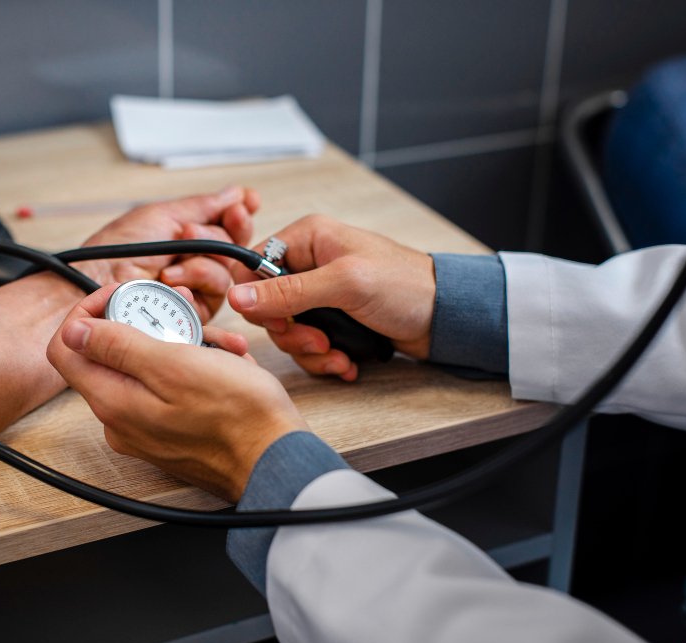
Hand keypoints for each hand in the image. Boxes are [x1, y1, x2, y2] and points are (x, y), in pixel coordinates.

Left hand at [46, 285, 307, 501]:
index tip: (122, 295)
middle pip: (110, 355)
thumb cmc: (236, 414)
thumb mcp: (174, 364)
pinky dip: (195, 368)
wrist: (277, 459)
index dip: (87, 312)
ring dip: (180, 343)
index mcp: (112, 401)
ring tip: (218, 340)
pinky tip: (225, 362)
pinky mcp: (171, 434)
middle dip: (148, 323)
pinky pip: (169, 389)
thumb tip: (73, 331)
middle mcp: (120, 420)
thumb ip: (117, 346)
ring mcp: (145, 430)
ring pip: (147, 368)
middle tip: (183, 311)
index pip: (66, 348)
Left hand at [74, 186, 259, 321]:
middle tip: (188, 233)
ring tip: (168, 269)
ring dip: (198, 265)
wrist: (92, 287)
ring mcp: (194, 292)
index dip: (238, 217)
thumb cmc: (113, 254)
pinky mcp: (191, 317)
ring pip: (224, 274)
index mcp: (186, 238)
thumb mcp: (160, 217)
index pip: (227, 227)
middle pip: (231, 249)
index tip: (242, 206)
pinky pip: (212, 298)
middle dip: (212, 237)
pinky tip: (172, 285)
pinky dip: (193, 287)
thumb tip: (236, 194)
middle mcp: (193, 264)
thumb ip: (202, 207)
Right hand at [228, 215, 435, 380]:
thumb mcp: (344, 284)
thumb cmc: (407, 286)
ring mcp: (322, 295)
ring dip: (312, 352)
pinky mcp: (334, 321)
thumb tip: (237, 297)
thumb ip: (288, 292)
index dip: (259, 300)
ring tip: (339, 354)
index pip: (253, 267)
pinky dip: (326, 359)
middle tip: (319, 341)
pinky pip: (309, 346)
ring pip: (288, 331)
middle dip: (292, 333)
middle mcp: (310, 265)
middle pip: (268, 307)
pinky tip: (347, 361)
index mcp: (307, 239)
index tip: (281, 320)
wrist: (448, 317)